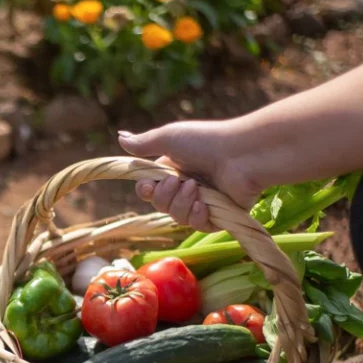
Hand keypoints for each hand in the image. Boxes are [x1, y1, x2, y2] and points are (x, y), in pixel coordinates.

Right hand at [118, 120, 263, 231]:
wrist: (242, 154)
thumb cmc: (206, 141)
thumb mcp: (169, 138)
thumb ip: (143, 143)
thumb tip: (119, 137)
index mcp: (174, 170)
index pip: (149, 190)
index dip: (145, 191)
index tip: (147, 186)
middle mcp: (186, 187)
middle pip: (160, 205)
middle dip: (165, 196)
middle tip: (178, 182)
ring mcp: (203, 202)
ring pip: (177, 217)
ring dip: (182, 204)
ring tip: (196, 188)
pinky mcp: (218, 216)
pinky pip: (197, 226)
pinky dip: (197, 216)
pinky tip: (204, 205)